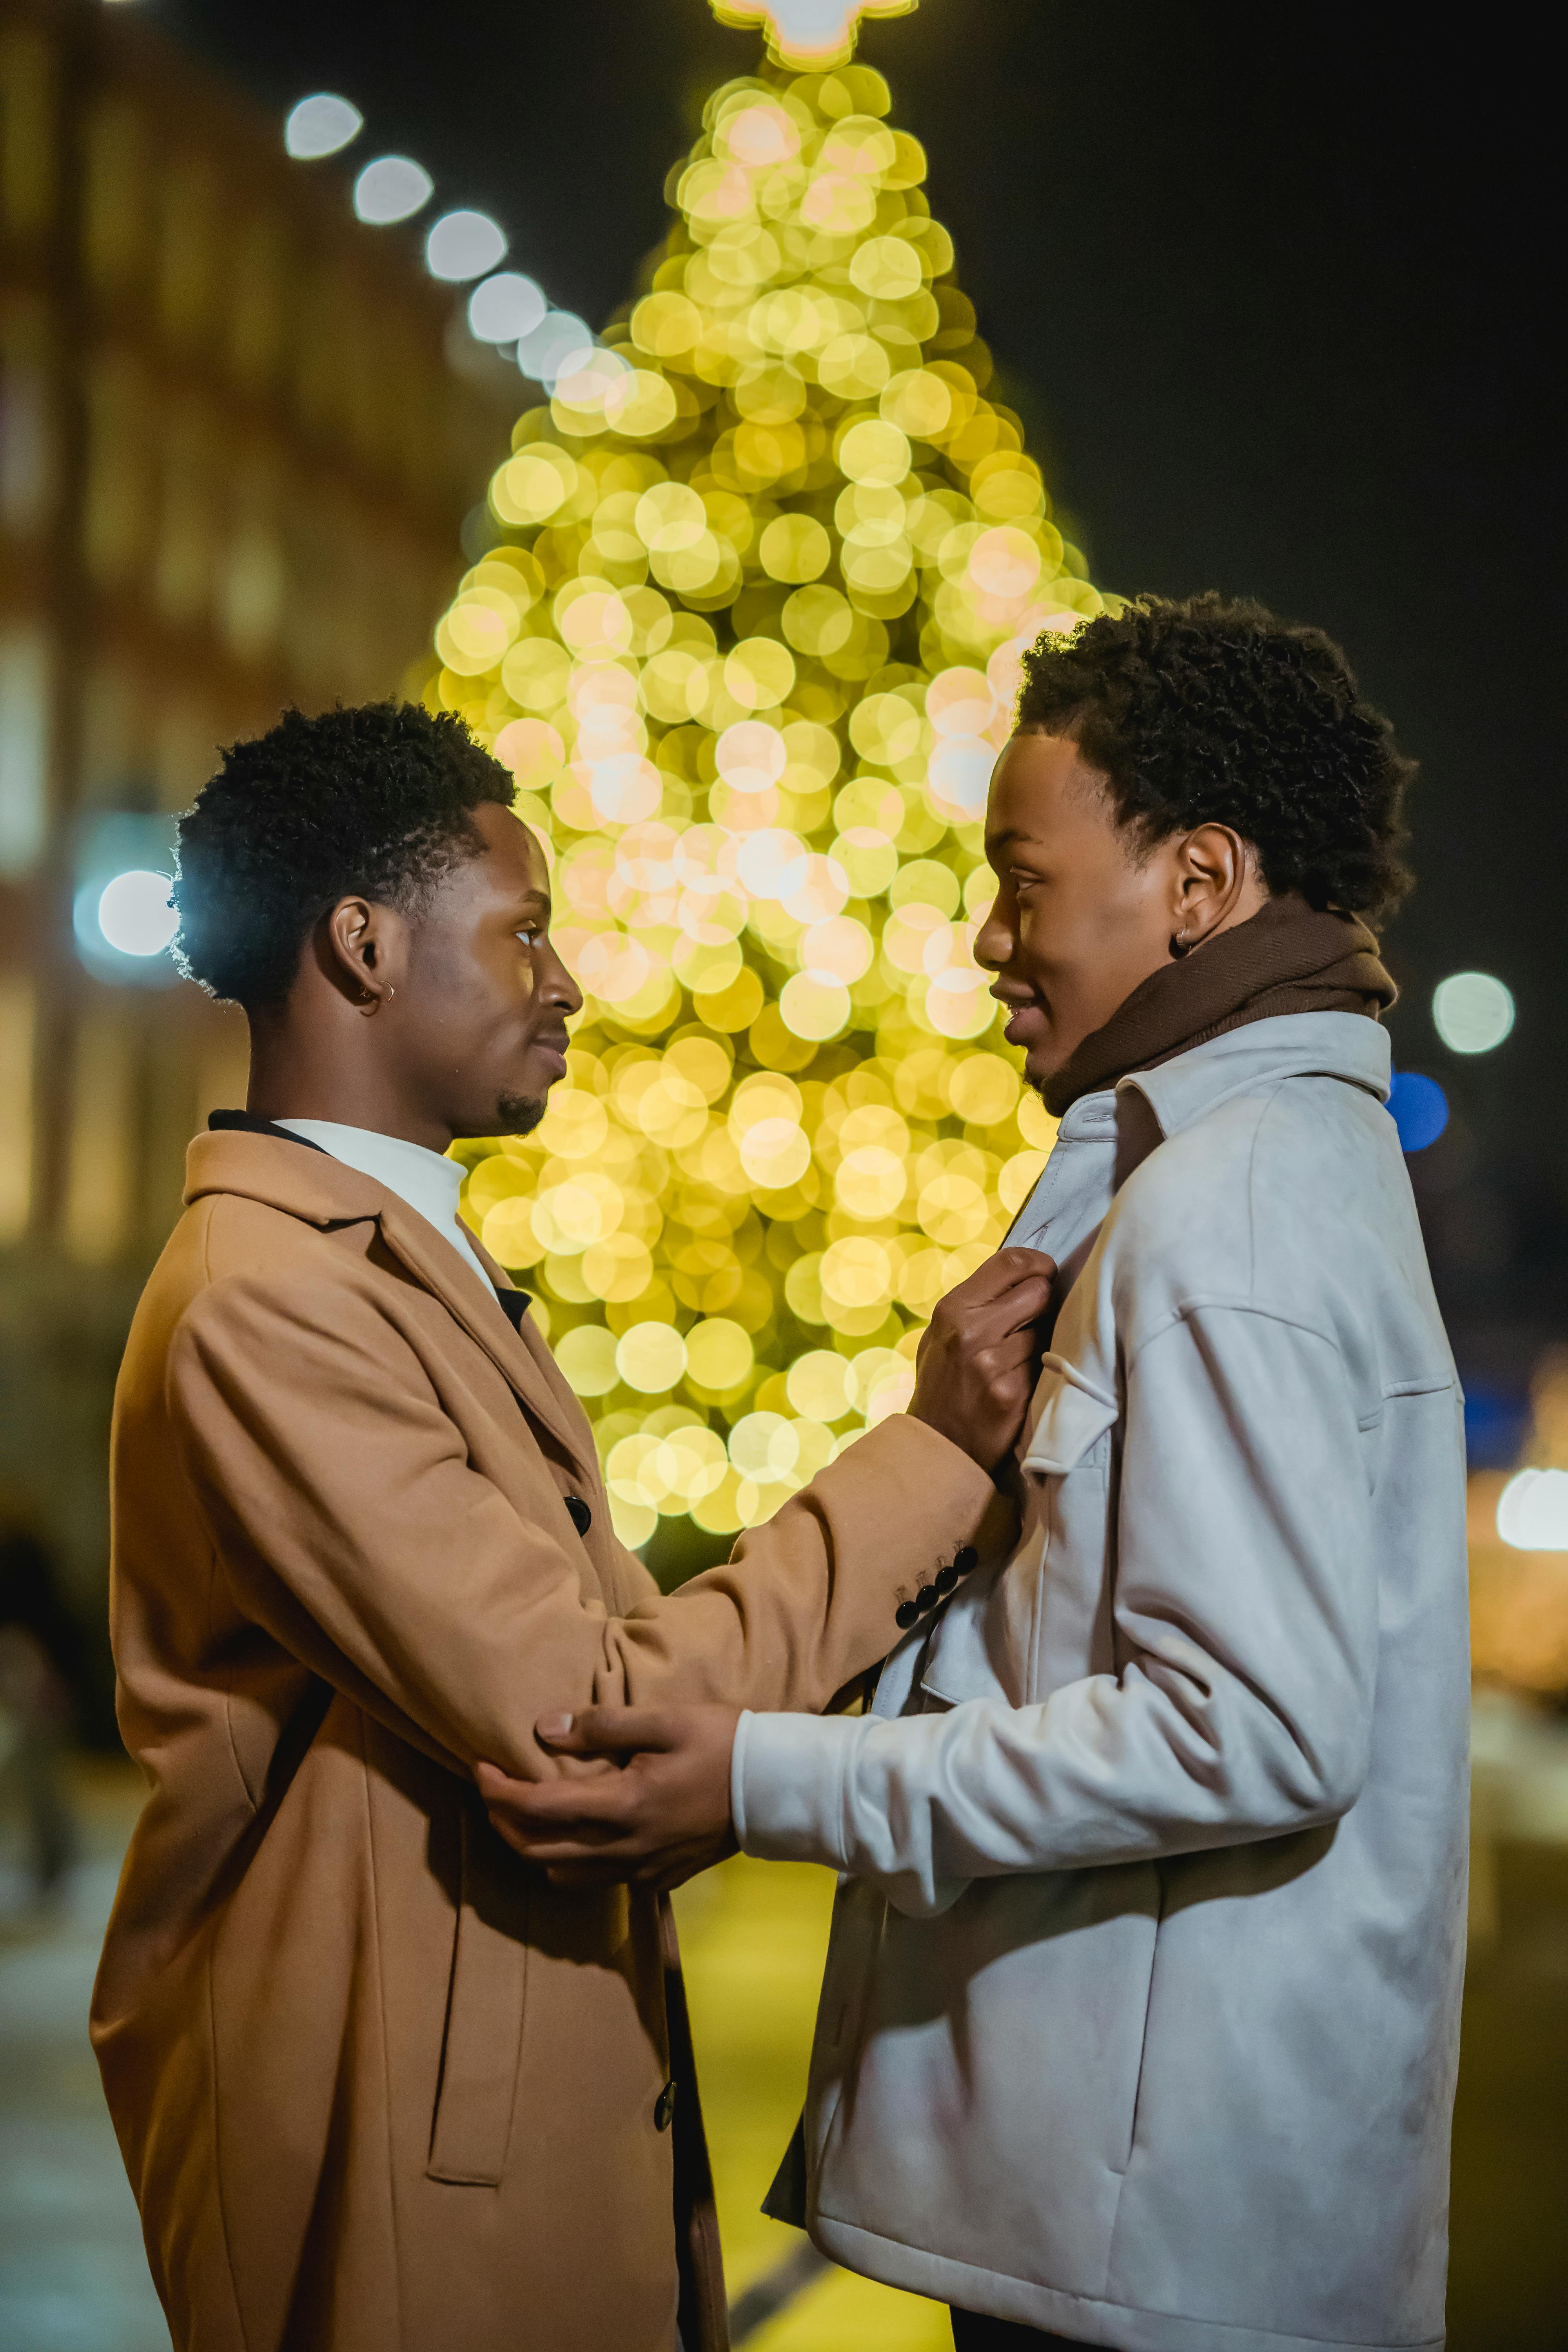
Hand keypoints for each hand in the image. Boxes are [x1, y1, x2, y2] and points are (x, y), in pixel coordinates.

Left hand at [475, 1703, 741, 1891]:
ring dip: (533, 1850)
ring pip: (563, 1877)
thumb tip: (545, 1729)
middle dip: (503, 1824)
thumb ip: (603, 1727)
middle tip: (491, 1793)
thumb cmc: (723, 1744)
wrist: (776, 1789)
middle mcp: (624, 1848)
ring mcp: (641, 1871)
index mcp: (622, 1805)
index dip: (499, 1790)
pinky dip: (570, 1866)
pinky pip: (597, 1883)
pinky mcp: (658, 1881)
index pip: (538, 1807)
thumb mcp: (666, 1720)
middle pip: (539, 1851)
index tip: (479, 1768)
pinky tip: (574, 1839)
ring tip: (524, 1819)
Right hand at [909, 1245, 1056, 1472]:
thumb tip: (1024, 1276)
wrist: (936, 1446)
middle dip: (1045, 1302)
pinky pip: (1045, 1365)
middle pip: (1039, 1291)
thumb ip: (976, 1304)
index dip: (1038, 1263)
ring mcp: (994, 1364)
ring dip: (1040, 1341)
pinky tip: (1021, 1381)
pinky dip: (1039, 1370)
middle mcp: (972, 1331)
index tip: (1046, 1273)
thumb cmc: (942, 1385)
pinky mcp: (1013, 1393)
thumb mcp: (941, 1335)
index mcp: (953, 1309)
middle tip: (1036, 1318)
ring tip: (1018, 1359)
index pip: (1011, 1261)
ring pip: (1046, 1331)